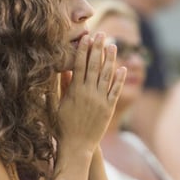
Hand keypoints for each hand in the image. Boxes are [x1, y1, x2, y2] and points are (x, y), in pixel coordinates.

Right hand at [55, 33, 126, 155]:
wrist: (76, 146)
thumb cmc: (62, 126)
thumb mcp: (56, 105)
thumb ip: (61, 87)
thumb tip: (62, 69)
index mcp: (74, 91)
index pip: (79, 65)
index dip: (83, 50)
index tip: (86, 37)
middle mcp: (88, 93)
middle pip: (94, 66)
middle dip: (98, 48)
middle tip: (102, 34)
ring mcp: (100, 100)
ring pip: (107, 75)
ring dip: (111, 59)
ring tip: (113, 45)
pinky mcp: (109, 108)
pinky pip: (115, 91)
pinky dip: (119, 79)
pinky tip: (123, 68)